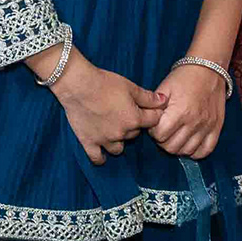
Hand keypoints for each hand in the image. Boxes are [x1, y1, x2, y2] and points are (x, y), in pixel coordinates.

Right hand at [47, 45, 156, 164]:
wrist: (78, 85)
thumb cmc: (104, 83)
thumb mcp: (130, 86)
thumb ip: (148, 97)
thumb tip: (163, 100)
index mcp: (134, 119)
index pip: (152, 121)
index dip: (153, 114)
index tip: (150, 110)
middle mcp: (121, 133)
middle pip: (135, 134)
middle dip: (134, 126)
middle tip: (125, 114)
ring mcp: (104, 140)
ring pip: (119, 148)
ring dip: (119, 141)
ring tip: (114, 131)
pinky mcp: (89, 142)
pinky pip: (97, 158)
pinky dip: (101, 158)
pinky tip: (102, 154)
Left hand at [146, 58, 228, 160]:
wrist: (209, 69)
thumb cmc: (184, 77)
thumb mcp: (165, 87)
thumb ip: (154, 106)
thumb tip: (147, 121)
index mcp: (179, 111)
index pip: (160, 135)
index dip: (153, 131)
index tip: (155, 124)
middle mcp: (194, 122)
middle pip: (171, 147)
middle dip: (163, 141)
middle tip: (163, 131)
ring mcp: (207, 127)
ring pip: (186, 151)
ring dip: (177, 147)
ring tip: (175, 135)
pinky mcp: (216, 128)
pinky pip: (205, 151)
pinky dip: (195, 152)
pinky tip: (189, 143)